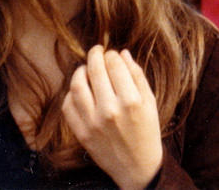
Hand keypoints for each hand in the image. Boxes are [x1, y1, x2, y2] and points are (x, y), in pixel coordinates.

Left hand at [61, 46, 161, 189]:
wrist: (138, 167)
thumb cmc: (147, 132)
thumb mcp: (150, 103)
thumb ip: (137, 76)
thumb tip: (122, 53)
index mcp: (131, 102)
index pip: (114, 65)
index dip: (112, 55)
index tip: (112, 54)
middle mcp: (110, 111)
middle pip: (94, 70)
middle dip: (95, 55)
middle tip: (97, 51)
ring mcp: (93, 123)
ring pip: (77, 85)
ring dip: (80, 71)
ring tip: (86, 68)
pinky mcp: (81, 134)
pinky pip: (68, 106)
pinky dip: (71, 94)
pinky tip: (80, 91)